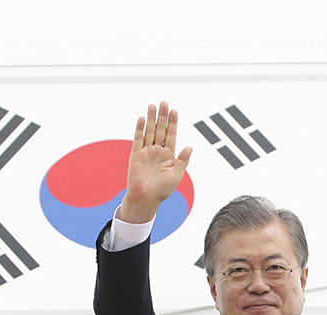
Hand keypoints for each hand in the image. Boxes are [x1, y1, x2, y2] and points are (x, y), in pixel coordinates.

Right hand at [119, 101, 192, 223]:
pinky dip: (140, 129)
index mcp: (169, 155)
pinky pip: (138, 139)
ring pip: (149, 132)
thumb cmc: (162, 190)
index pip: (171, 135)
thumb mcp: (176, 175)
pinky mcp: (136, 155)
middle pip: (160, 130)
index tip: (174, 111)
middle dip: (162, 117)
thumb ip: (182, 160)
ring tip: (152, 106)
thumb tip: (190, 147)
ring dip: (151, 119)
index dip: (173, 123)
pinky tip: (142, 119)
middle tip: (164, 103)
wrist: (146, 199)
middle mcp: (157, 151)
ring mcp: (146, 152)